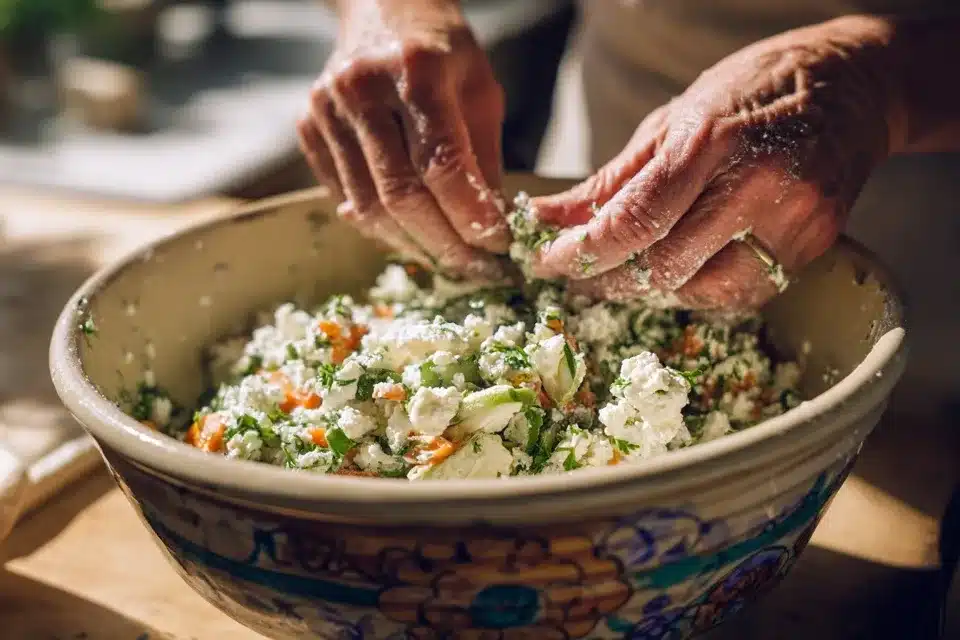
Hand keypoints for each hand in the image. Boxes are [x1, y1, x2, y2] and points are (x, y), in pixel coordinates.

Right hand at [298, 0, 508, 280]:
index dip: (470, 215)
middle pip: (399, 194)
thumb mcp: (480, 91)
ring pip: (366, 206)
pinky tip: (409, 233)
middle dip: (442, 243)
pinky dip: (379, 225)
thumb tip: (488, 228)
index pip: (441, 165)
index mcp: (415, 69)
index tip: (497, 245)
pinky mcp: (307, 127)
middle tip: (474, 269)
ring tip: (446, 258)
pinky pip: (343, 196)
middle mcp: (361, 87)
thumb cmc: (442, 52)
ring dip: (411, 244)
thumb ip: (483, 158)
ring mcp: (327, 108)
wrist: (382, 8)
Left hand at [530, 16, 899, 308]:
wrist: (853, 86)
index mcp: (711, 141)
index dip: (583, 252)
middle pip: (665, 267)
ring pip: (702, 292)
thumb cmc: (751, 91)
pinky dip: (699, 289)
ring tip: (627, 270)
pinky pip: (740, 292)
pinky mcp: (813, 248)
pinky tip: (680, 269)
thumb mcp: (670, 119)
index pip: (635, 220)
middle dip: (608, 279)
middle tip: (579, 272)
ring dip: (652, 290)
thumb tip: (548, 218)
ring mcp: (792, 222)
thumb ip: (610, 180)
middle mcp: (756, 187)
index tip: (547, 260)